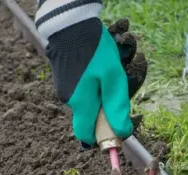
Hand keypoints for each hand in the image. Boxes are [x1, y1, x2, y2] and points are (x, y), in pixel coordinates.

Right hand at [45, 18, 146, 145]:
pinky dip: (94, 81)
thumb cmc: (94, 50)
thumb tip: (123, 133)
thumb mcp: (113, 78)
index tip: (117, 130)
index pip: (87, 135)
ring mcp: (64, 86)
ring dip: (103, 91)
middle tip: (120, 88)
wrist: (70, 23)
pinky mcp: (64, 75)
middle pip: (91, 115)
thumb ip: (117, 107)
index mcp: (80, 103)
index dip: (102, 137)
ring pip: (88, 99)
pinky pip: (83, 87)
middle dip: (107, 108)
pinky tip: (100, 64)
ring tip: (113, 68)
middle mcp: (69, 99)